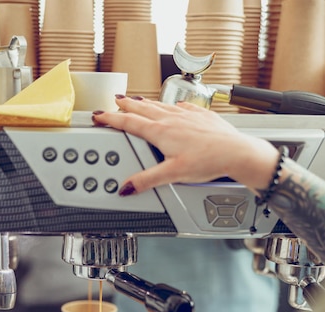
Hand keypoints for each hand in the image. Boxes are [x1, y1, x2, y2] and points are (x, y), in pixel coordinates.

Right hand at [93, 97, 277, 195]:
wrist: (235, 151)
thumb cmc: (208, 161)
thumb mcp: (172, 174)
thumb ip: (146, 180)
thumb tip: (126, 187)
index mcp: (161, 132)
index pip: (129, 123)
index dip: (112, 119)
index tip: (99, 116)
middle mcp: (172, 119)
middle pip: (142, 109)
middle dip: (125, 105)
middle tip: (114, 100)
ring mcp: (186, 115)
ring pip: (159, 105)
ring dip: (144, 103)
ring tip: (135, 100)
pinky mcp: (200, 115)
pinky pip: (180, 106)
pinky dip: (169, 105)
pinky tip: (172, 106)